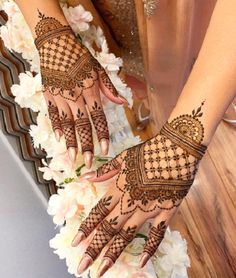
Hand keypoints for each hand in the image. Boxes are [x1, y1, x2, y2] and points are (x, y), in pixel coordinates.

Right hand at [34, 11, 125, 166]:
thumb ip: (110, 88)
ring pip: (67, 124)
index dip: (103, 135)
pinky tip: (59, 139)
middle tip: (90, 163)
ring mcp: (60, 97)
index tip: (106, 150)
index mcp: (90, 92)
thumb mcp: (99, 69)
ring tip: (72, 157)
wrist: (57, 43)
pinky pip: (52, 114)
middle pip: (82, 126)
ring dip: (70, 142)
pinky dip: (56, 126)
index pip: (98, 119)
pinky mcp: (49, 95)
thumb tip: (124, 102)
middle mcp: (76, 97)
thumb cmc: (80, 56)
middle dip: (86, 145)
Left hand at [71, 102, 206, 277]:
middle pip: (110, 228)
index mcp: (121, 187)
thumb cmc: (150, 150)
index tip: (76, 243)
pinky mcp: (167, 210)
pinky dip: (150, 248)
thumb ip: (105, 170)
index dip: (86, 228)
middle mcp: (132, 201)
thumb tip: (85, 178)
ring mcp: (150, 208)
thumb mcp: (124, 157)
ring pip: (129, 234)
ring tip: (102, 269)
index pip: (99, 212)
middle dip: (94, 248)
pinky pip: (158, 233)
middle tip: (81, 266)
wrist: (178, 148)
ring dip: (114, 252)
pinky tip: (142, 262)